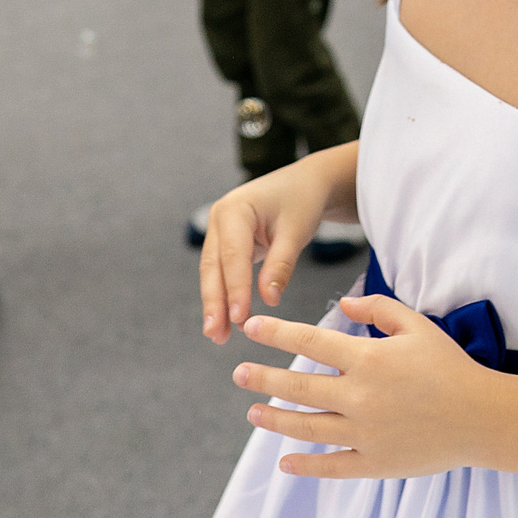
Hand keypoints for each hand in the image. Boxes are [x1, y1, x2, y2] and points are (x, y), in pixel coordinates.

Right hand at [199, 156, 341, 339]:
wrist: (305, 183)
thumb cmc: (302, 201)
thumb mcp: (296, 231)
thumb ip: (281, 265)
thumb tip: (268, 300)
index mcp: (235, 209)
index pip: (232, 256)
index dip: (235, 288)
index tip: (238, 318)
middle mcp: (220, 218)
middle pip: (213, 266)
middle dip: (213, 302)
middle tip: (215, 334)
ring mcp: (220, 230)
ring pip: (213, 272)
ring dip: (216, 303)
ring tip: (217, 335)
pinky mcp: (227, 242)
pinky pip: (222, 271)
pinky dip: (224, 294)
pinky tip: (226, 319)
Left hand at [233, 299, 490, 478]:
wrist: (483, 418)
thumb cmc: (450, 367)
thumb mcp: (418, 326)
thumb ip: (378, 309)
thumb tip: (341, 305)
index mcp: (368, 359)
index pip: (310, 343)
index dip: (277, 334)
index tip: (251, 328)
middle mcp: (360, 396)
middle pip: (298, 386)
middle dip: (263, 378)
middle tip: (239, 373)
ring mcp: (365, 432)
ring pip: (307, 426)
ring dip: (275, 419)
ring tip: (253, 413)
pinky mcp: (376, 462)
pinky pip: (333, 466)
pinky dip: (306, 466)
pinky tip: (285, 463)